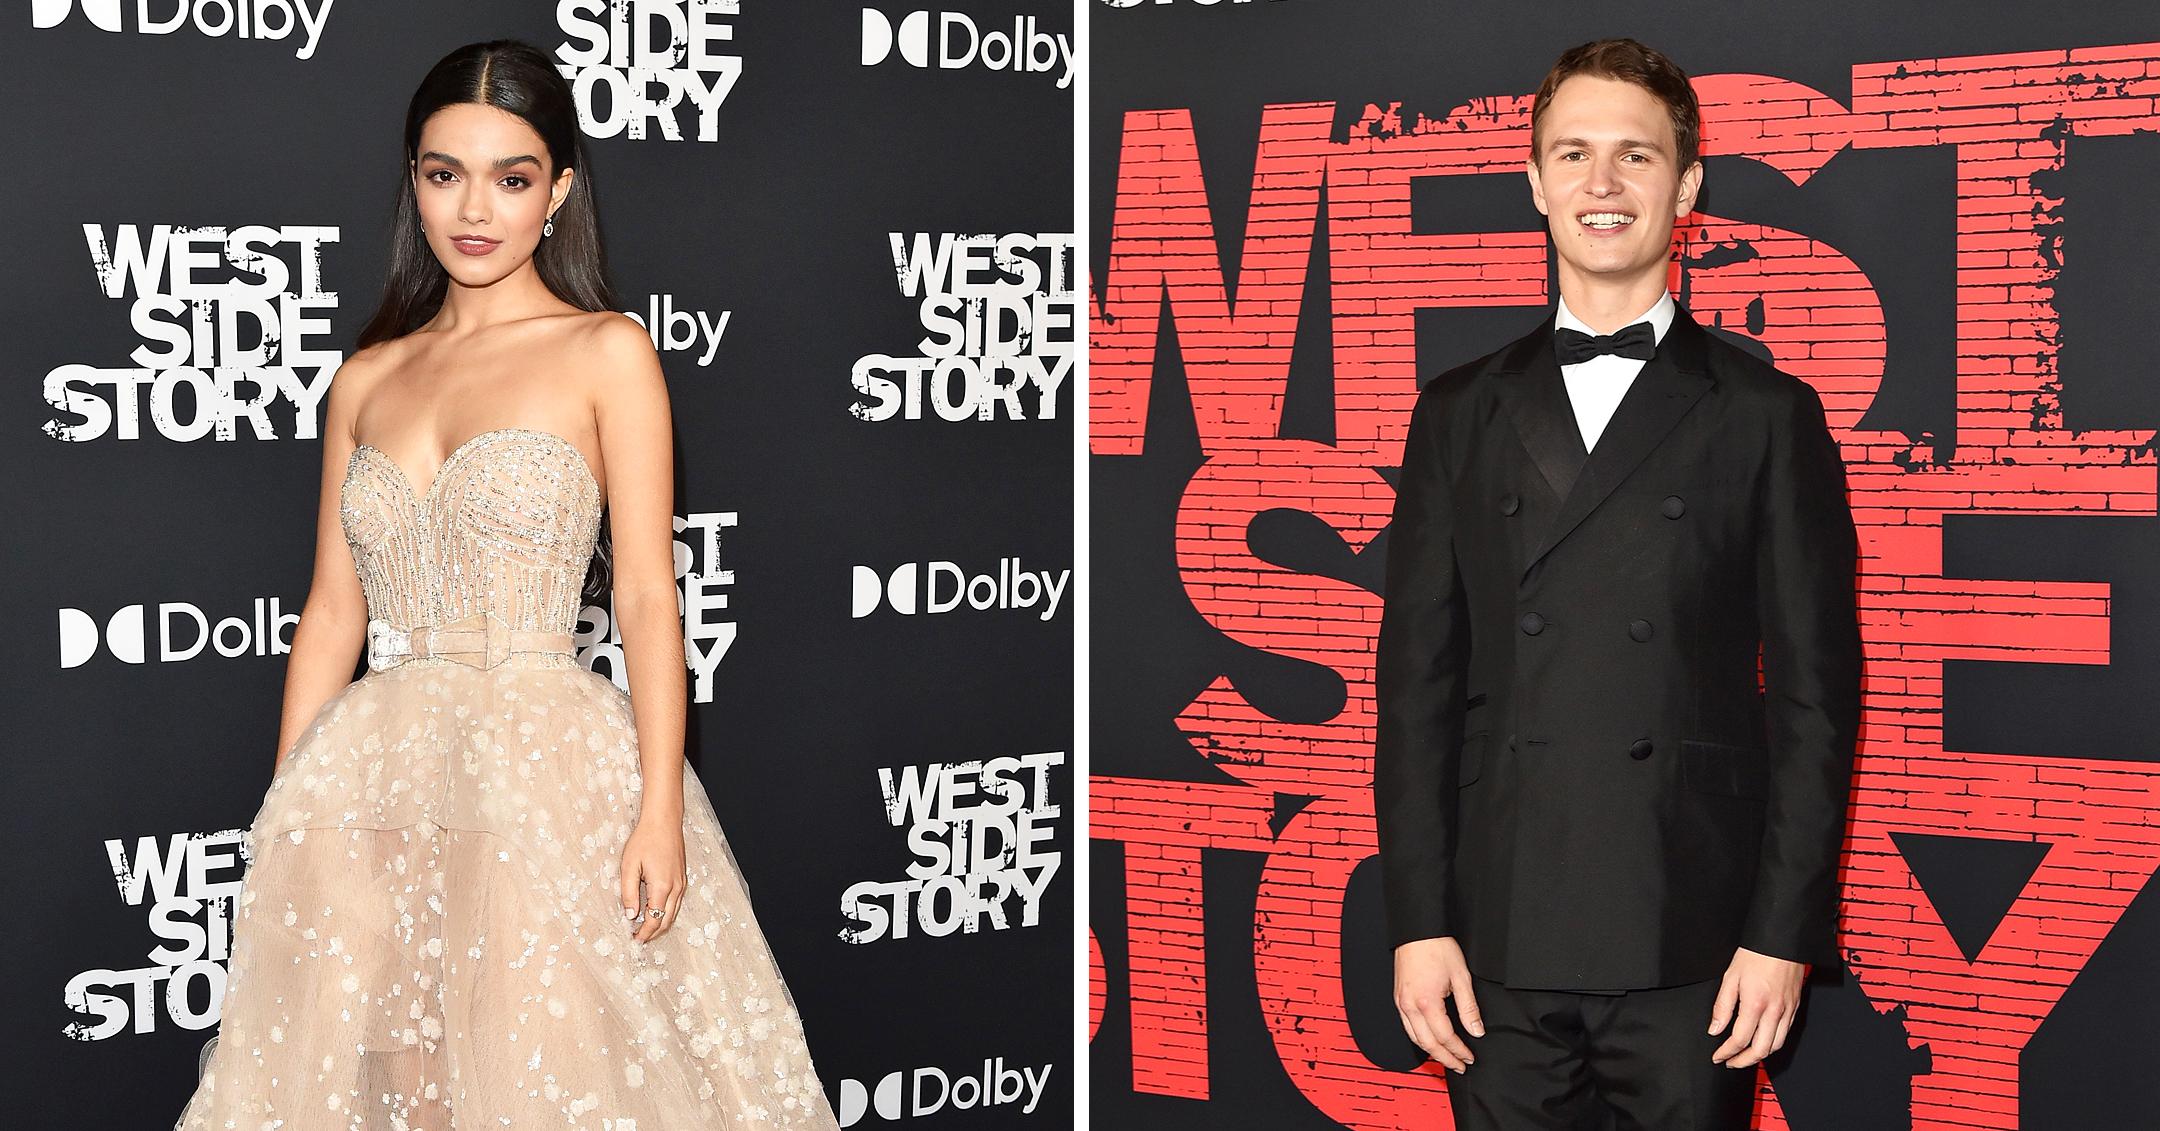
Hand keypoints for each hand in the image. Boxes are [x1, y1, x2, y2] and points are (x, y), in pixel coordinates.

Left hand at [620, 815, 685, 942]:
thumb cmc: (645, 840)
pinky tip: (654, 911)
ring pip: (673, 913)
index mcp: (662, 887)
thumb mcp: (629, 866)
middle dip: (653, 933)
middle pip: (667, 921)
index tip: (633, 940)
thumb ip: (628, 893)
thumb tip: (630, 915)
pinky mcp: (682, 878)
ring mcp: (682, 883)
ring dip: (660, 924)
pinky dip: (666, 913)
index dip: (644, 933)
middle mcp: (676, 888)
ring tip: (644, 928)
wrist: (664, 821)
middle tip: (637, 939)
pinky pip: (676, 903)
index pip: (654, 920)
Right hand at [1393, 936, 1483, 1072]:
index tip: (1469, 1057)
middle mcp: (1410, 1006)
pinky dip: (1419, 1039)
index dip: (1459, 1050)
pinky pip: (1407, 1026)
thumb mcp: (1461, 977)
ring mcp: (1401, 1003)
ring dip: (1431, 1052)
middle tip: (1459, 1066)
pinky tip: (1429, 1040)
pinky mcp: (1398, 998)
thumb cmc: (1437, 947)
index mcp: (1427, 1002)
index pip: (1445, 1037)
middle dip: (1445, 1058)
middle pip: (1428, 1044)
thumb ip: (1469, 1007)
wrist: (1417, 930)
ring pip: (1414, 1038)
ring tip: (1446, 1058)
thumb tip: (1476, 1030)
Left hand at [1709, 946, 1807, 1067]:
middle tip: (1729, 1062)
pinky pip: (1785, 1034)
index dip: (1726, 1052)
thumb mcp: (1730, 977)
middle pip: (1760, 1050)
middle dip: (1743, 1062)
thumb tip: (1715, 1029)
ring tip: (1744, 1057)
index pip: (1739, 1039)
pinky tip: (1762, 1042)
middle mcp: (1774, 1011)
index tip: (1717, 1056)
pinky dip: (1773, 1044)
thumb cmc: (1756, 954)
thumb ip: (1722, 1006)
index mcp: (1755, 1004)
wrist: (1782, 940)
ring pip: (1776, 1045)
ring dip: (1759, 1056)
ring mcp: (1787, 1011)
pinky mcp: (1795, 1008)